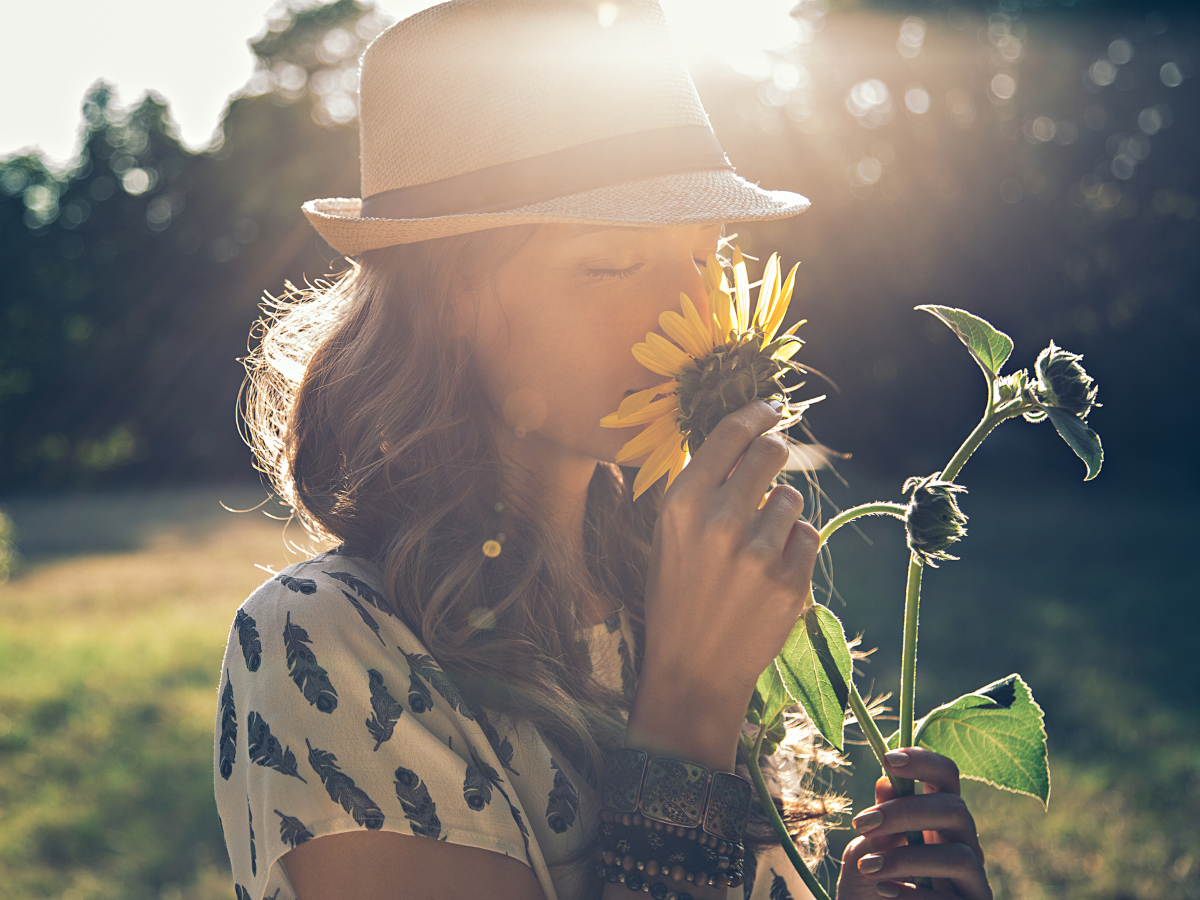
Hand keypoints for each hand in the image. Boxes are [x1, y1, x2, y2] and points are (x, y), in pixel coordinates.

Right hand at [628, 400, 819, 769]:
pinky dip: (795, 547)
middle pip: (772, 453)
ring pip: (793, 498)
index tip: (770, 408)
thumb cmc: (676, 594)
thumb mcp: (669, 534)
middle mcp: (719, 521)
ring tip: (756, 544)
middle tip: (770, 469)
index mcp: (682, 503)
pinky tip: (770, 570)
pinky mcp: (789, 582)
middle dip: (775, 455)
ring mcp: (757, 553)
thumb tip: (742, 436)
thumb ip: (701, 487)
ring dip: (781, 512)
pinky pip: (808, 535)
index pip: (730, 434)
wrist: (692, 669)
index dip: (756, 413)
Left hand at [838, 748, 990, 899]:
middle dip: (906, 811)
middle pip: (956, 810)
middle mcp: (962, 844)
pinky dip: (915, 893)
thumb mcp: (863, 855)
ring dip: (908, 858)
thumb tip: (885, 784)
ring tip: (867, 867)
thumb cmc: (869, 891)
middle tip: (862, 823)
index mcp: (937, 820)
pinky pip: (952, 899)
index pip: (947, 777)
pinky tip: (884, 891)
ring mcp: (972, 880)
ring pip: (960, 856)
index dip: (924, 761)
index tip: (887, 758)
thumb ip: (877, 826)